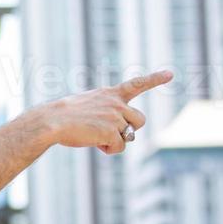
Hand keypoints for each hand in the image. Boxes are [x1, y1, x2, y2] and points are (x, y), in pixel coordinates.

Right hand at [46, 71, 172, 155]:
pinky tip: (93, 143)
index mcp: (109, 93)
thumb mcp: (87, 107)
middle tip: (108, 132)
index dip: (155, 79)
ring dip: (117, 140)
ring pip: (130, 135)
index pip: (137, 84)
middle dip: (129, 129)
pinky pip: (119, 147)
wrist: (52, 121)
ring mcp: (115, 116)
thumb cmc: (64, 116)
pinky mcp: (111, 131)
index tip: (171, 73)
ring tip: (96, 137)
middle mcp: (116, 103)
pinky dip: (108, 149)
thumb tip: (118, 135)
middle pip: (140, 120)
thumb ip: (106, 113)